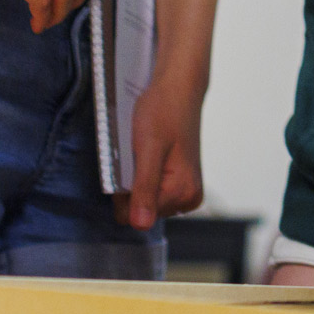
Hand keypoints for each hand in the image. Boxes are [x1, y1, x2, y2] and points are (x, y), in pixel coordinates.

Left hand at [117, 66, 206, 230]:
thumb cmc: (163, 111)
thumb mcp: (148, 149)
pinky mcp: (183, 181)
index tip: (130, 163)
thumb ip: (145, 188)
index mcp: (183, 193)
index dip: (124, 191)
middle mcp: (189, 197)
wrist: (178, 88)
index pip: (134, 216)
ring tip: (146, 151)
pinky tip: (152, 154)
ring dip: (137, 178)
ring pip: (145, 201)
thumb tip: (141, 225)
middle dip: (131, 186)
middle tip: (138, 155)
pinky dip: (145, 175)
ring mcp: (187, 190)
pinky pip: (153, 191)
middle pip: (141, 211)